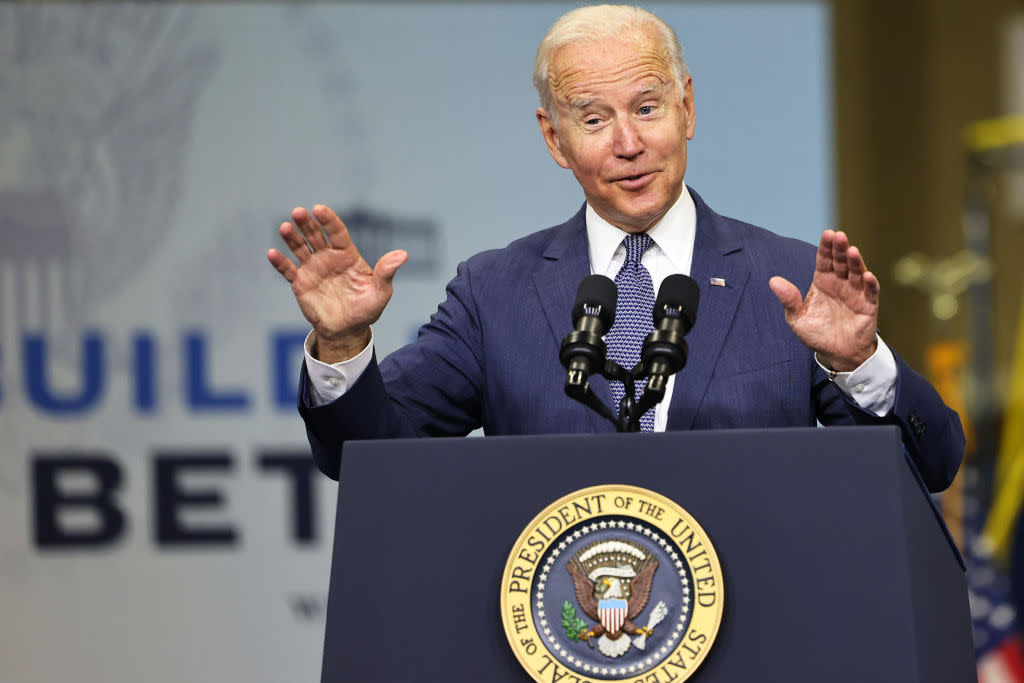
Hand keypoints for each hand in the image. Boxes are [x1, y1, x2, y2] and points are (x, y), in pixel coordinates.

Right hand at [267, 204, 406, 362]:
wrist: (347, 330)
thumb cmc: (366, 309)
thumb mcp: (380, 292)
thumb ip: (386, 272)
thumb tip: (403, 254)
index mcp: (347, 255)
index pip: (337, 232)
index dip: (329, 220)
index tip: (319, 209)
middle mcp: (328, 257)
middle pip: (315, 235)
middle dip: (306, 223)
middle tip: (298, 212)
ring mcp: (313, 268)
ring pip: (300, 248)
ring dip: (291, 237)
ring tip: (285, 227)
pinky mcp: (300, 283)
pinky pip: (288, 270)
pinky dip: (279, 262)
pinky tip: (272, 253)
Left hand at [769, 230, 878, 371]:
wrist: (836, 353)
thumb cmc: (816, 333)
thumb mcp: (797, 318)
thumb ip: (788, 299)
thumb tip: (773, 281)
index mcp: (823, 282)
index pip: (824, 260)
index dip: (826, 247)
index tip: (827, 233)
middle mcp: (840, 283)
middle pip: (841, 262)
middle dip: (840, 249)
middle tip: (839, 236)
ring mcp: (855, 293)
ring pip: (856, 273)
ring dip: (856, 262)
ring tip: (852, 251)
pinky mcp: (868, 306)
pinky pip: (871, 292)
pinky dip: (870, 284)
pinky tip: (867, 275)